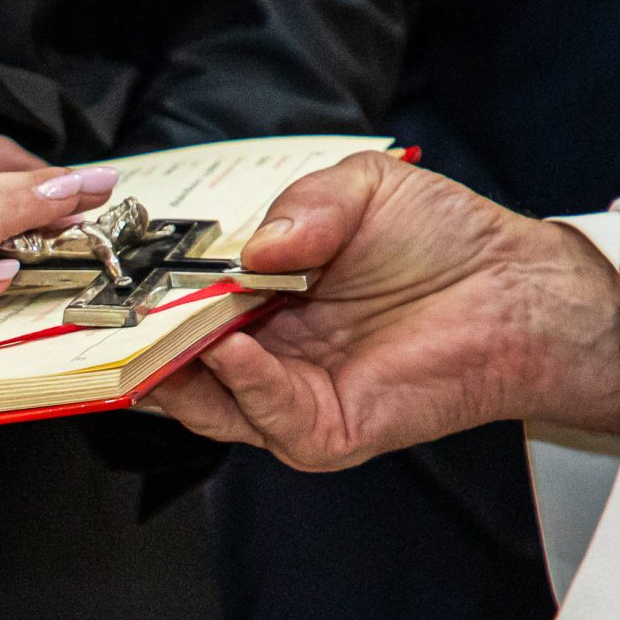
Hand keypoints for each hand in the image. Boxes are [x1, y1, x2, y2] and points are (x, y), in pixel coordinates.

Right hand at [144, 152, 619, 467]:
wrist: (515, 289)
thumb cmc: (443, 237)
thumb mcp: (357, 189)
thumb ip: (300, 206)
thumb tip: (247, 250)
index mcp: (258, 297)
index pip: (178, 304)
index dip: (141, 291)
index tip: (105, 270)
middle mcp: (263, 352)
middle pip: (173, 359)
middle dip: (135, 336)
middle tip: (104, 306)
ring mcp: (287, 397)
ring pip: (201, 400)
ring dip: (175, 364)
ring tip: (159, 325)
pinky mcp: (322, 430)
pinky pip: (263, 416)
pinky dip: (241, 385)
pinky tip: (233, 349)